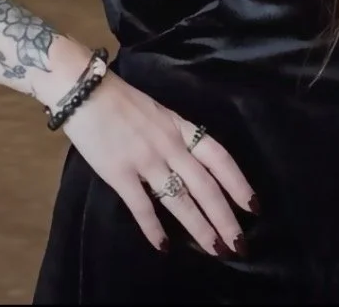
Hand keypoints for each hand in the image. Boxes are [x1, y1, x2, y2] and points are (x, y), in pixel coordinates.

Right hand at [60, 68, 256, 255]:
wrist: (86, 90)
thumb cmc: (121, 100)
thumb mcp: (159, 113)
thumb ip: (176, 137)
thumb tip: (193, 165)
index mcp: (180, 127)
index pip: (218, 157)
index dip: (237, 182)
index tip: (252, 205)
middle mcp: (169, 145)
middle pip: (205, 185)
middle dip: (224, 216)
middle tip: (238, 243)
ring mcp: (145, 159)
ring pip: (180, 199)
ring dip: (199, 227)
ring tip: (214, 249)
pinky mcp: (120, 172)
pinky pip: (142, 205)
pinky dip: (154, 228)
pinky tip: (164, 246)